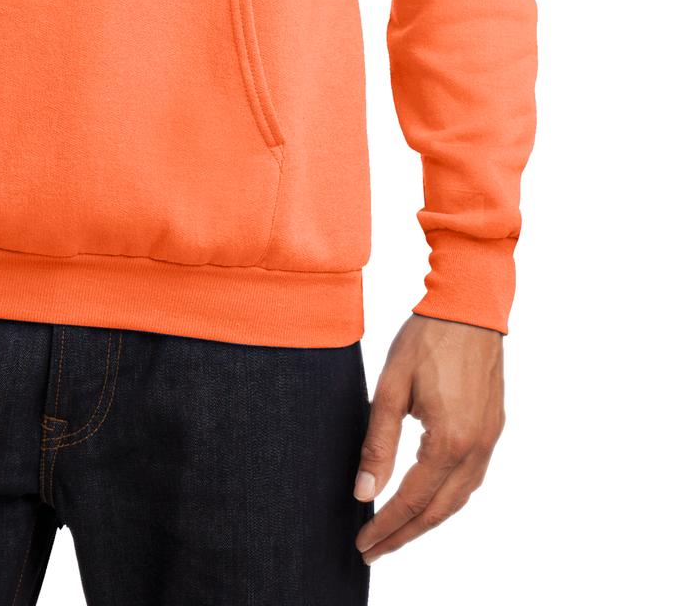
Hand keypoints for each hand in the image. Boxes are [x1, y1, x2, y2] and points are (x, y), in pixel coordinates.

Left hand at [353, 314, 504, 563]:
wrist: (469, 306)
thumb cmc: (426, 339)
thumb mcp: (391, 388)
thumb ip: (378, 443)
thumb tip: (364, 492)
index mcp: (449, 442)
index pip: (412, 501)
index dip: (386, 526)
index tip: (362, 543)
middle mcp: (475, 449)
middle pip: (438, 511)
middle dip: (404, 535)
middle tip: (373, 549)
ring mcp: (489, 440)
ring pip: (458, 499)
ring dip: (427, 521)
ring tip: (396, 532)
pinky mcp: (492, 428)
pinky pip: (471, 479)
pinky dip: (446, 498)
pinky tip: (428, 499)